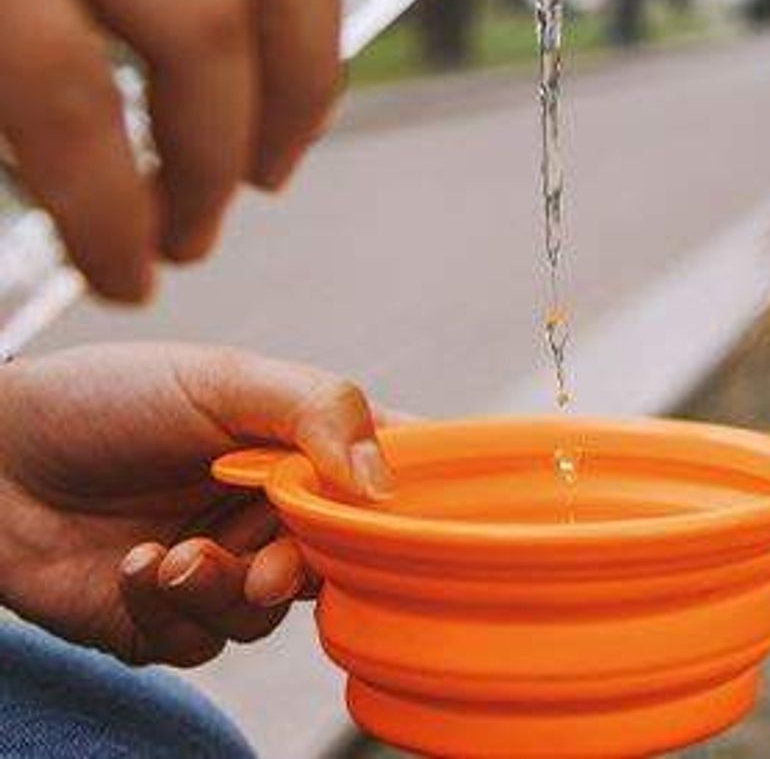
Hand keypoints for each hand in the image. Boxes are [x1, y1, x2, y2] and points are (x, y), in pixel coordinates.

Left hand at [0, 342, 395, 666]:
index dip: (410, 501)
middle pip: (338, 563)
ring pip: (266, 616)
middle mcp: (270, 510)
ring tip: (170, 559)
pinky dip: (167, 610)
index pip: (391, 474)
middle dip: (301, 572)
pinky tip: (133, 566)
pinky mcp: (162, 619)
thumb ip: (317, 411)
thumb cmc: (104, 399)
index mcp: (301, 446)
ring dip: (222, 592)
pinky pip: (198, 643)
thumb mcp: (223, 379)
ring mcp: (221, 566)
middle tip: (267, 566)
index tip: (411, 521)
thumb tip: (386, 480)